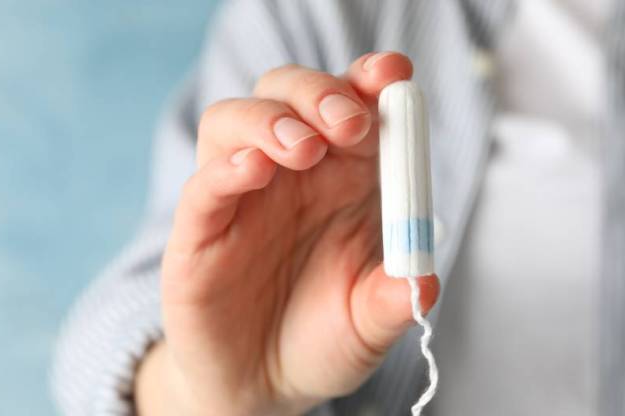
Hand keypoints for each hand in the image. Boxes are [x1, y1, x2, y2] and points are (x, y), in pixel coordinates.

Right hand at [137, 52, 438, 415]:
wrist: (264, 386)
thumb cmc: (322, 341)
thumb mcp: (370, 324)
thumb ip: (395, 298)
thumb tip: (424, 279)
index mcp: (342, 179)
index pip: (352, 107)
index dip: (370, 83)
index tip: (392, 75)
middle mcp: (290, 176)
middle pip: (290, 94)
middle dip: (321, 92)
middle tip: (349, 124)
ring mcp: (240, 198)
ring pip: (235, 119)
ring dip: (271, 119)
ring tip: (302, 149)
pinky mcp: (199, 232)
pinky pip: (203, 185)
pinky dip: (225, 168)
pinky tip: (254, 170)